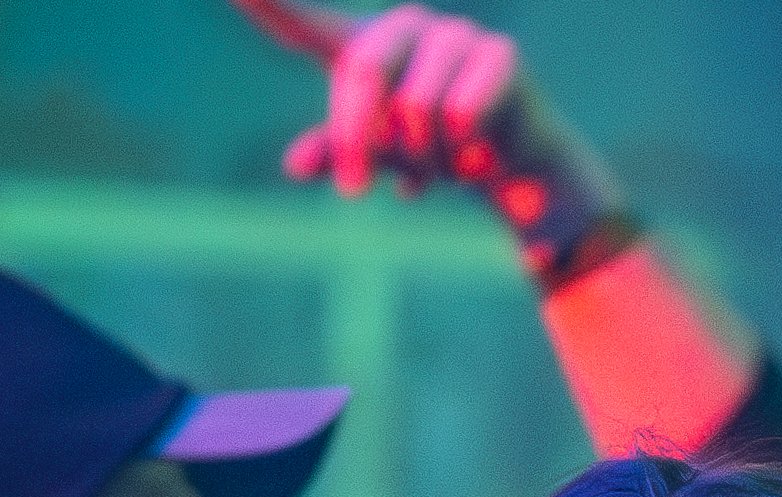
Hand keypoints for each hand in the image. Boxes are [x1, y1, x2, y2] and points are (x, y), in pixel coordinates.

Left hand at [274, 4, 624, 254]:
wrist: (516, 169)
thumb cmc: (435, 153)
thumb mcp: (377, 158)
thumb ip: (335, 153)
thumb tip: (295, 166)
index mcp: (366, 45)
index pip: (302, 20)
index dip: (265, 2)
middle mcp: (407, 26)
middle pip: (363, 70)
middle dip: (357, 138)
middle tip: (351, 193)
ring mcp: (455, 34)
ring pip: (416, 105)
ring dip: (423, 158)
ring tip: (437, 170)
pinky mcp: (499, 54)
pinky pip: (460, 115)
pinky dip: (459, 154)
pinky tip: (472, 161)